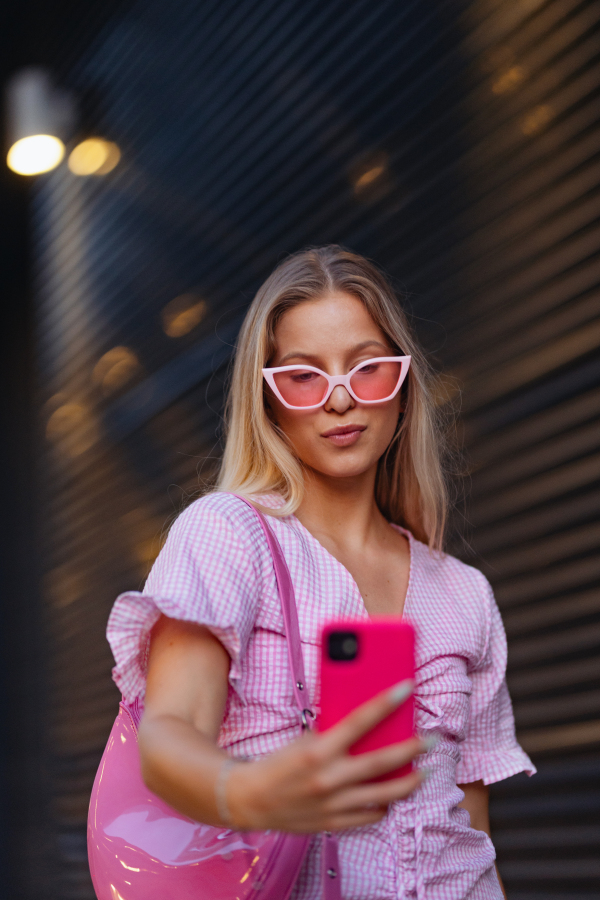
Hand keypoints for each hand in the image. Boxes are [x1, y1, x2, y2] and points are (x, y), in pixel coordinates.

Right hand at [227, 679, 425, 831]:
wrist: (249, 799)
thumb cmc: (278, 763)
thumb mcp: (302, 740)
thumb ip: (330, 732)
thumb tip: (361, 721)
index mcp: (318, 751)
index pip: (359, 721)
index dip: (385, 703)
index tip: (406, 688)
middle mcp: (329, 778)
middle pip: (382, 762)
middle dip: (411, 749)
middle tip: (430, 739)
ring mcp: (334, 804)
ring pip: (384, 795)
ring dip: (408, 782)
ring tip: (422, 771)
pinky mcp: (334, 823)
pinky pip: (370, 815)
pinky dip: (383, 805)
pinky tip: (389, 795)